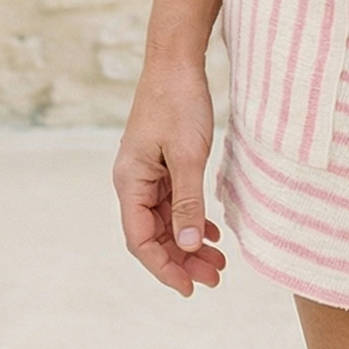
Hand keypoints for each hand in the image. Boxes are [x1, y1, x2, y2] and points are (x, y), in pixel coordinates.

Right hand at [113, 58, 227, 296]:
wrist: (176, 60)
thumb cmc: (179, 102)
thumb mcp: (188, 155)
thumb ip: (187, 201)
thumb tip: (186, 246)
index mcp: (130, 182)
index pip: (141, 240)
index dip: (164, 268)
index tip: (190, 288)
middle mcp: (133, 181)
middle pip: (154, 235)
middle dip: (181, 260)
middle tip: (215, 278)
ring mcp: (147, 172)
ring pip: (166, 220)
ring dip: (188, 242)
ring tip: (218, 261)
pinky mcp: (161, 162)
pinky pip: (173, 201)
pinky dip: (191, 218)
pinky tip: (210, 231)